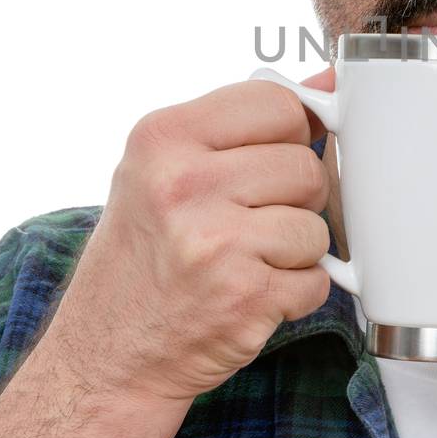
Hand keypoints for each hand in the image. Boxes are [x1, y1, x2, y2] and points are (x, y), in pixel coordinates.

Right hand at [41, 67, 338, 404]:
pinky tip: (249, 293)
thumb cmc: (143, 256)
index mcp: (163, 139)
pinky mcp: (245, 296)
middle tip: (248, 221)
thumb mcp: (165, 170)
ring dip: (294, 250)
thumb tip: (328, 80)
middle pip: (306, 165)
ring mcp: (216, 242)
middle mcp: (184, 185)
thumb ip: (243, 124)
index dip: (289, 133)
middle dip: (293, 198)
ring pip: (317, 226)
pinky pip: (318, 279)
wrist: (107, 357)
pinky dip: (295, 293)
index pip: (278, 103)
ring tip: (244, 260)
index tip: (272, 155)